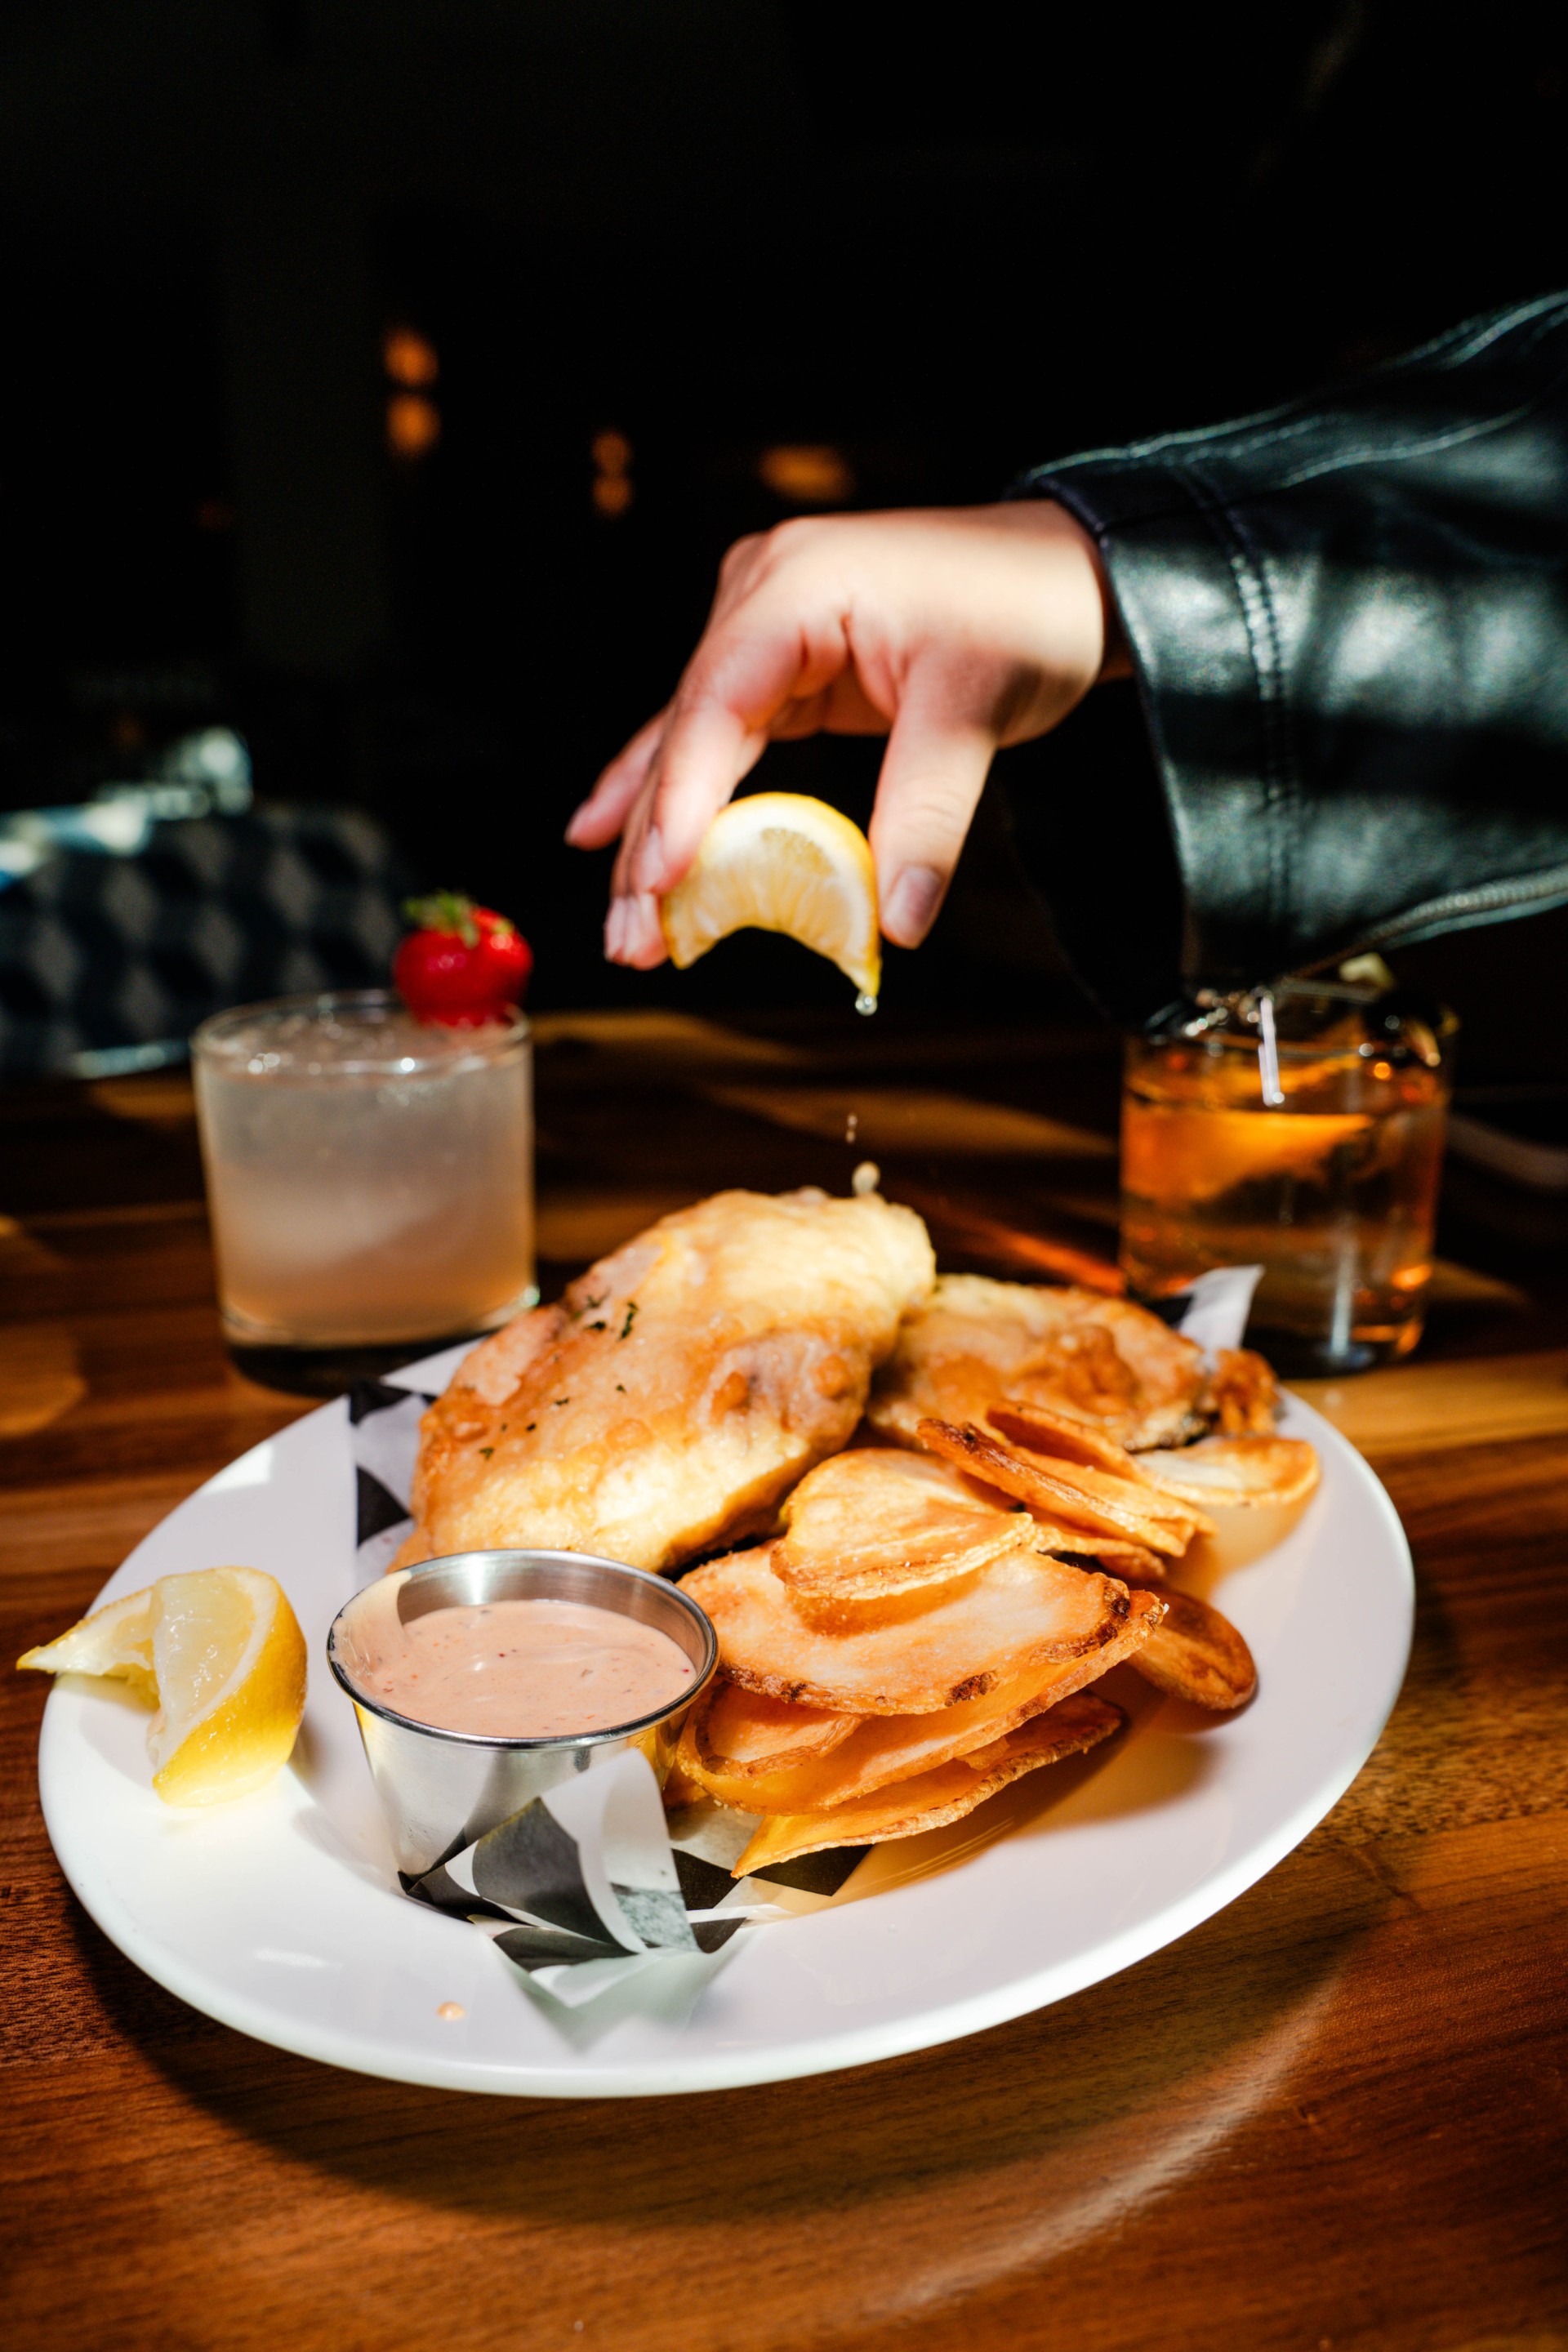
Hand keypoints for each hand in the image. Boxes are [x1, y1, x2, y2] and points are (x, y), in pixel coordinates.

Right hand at [566, 500, 1127, 966]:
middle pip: (687, 731)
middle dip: (653, 842)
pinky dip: (677, 792)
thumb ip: (927, 814)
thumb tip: (895, 921)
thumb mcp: (979, 710)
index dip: (681, 798)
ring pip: (692, 741)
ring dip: (657, 834)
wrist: (1074, 570)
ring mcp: (766, 622)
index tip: (660, 879)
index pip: (717, 701)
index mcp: (798, 583)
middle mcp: (762, 593)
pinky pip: (717, 735)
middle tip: (632, 939)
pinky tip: (610, 838)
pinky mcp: (785, 659)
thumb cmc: (1029, 611)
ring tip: (626, 926)